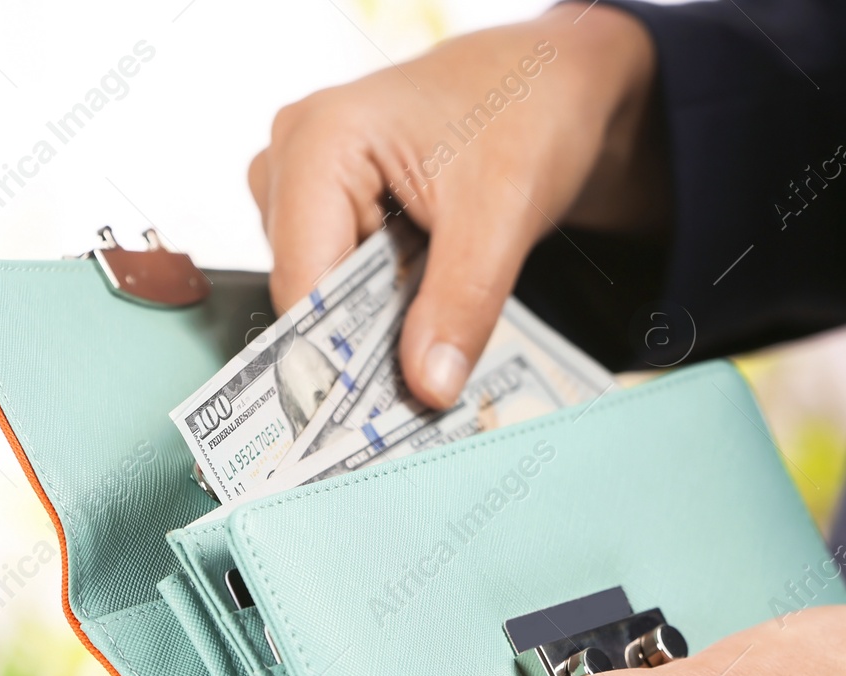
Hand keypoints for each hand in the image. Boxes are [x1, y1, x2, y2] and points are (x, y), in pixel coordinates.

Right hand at [248, 5, 663, 408]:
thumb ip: (461, 304)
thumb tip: (426, 389)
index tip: (368, 423)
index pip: (301, 280)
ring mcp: (305, 182)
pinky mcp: (329, 206)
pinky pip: (338, 280)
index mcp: (319, 141)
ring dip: (370, 334)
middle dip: (356, 348)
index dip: (331, 357)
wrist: (552, 81)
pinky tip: (420, 331)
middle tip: (414, 402)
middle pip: (304, 290)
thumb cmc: (527, 111)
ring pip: (320, 293)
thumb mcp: (503, 214)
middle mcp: (293, 157)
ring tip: (429, 358)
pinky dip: (379, 313)